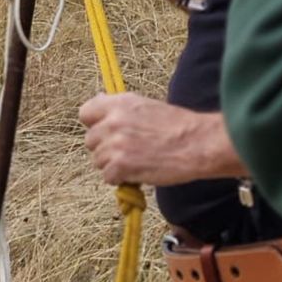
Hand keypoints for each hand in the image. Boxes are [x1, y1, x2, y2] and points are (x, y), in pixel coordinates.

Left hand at [79, 92, 238, 186]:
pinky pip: (107, 177)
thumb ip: (122, 109)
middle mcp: (114, 121)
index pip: (86, 112)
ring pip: (98, 160)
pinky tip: (138, 171)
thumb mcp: (147, 106)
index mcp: (121, 103)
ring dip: (113, 164)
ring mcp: (115, 144)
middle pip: (90, 140)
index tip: (105, 130)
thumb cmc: (176, 125)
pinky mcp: (119, 165)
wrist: (195, 143)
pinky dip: (121, 178)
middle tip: (127, 149)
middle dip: (104, 147)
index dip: (94, 123)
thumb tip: (100, 104)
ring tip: (137, 160)